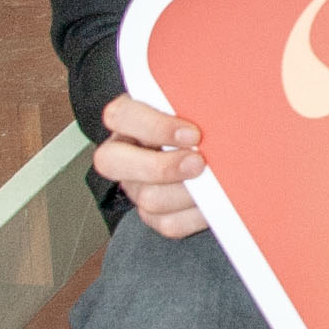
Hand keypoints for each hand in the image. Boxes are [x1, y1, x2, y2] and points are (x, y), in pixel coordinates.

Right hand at [94, 92, 208, 236]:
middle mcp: (122, 152)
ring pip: (147, 198)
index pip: (121, 115)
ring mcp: (134, 186)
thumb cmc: (201, 118)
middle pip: (113, 162)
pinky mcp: (153, 214)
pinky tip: (215, 203)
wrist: (216, 147)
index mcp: (128, 117)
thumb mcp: (194, 105)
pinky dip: (196, 216)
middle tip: (199, 162)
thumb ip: (195, 105)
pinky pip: (168, 223)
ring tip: (214, 183)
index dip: (155, 127)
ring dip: (186, 193)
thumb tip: (216, 114)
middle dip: (161, 167)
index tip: (193, 133)